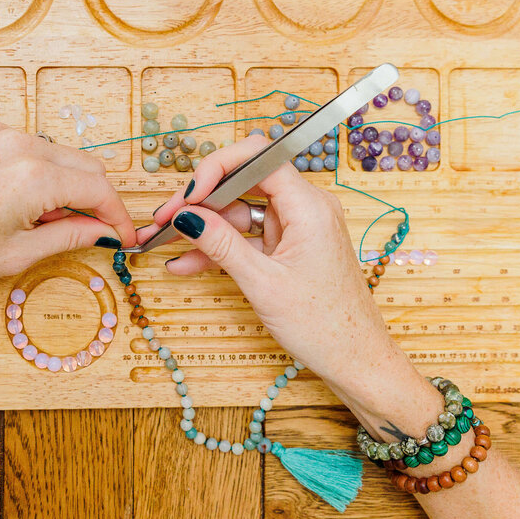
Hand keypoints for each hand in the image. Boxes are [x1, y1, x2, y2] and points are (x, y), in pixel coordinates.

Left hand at [0, 121, 136, 319]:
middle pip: (84, 164)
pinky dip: (37, 171)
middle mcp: (18, 144)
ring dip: (66, 183)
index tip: (124, 237)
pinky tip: (21, 204)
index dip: (118, 215)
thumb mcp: (19, 254)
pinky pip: (26, 147)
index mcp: (33, 176)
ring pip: (57, 153)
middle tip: (96, 231)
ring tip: (49, 222)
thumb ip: (72, 236)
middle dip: (97, 197)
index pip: (99, 188)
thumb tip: (106, 233)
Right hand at [144, 135, 437, 436]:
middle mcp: (305, 207)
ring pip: (239, 211)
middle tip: (164, 218)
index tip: (187, 194)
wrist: (355, 360)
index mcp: (309, 206)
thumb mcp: (262, 284)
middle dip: (200, 199)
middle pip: (243, 182)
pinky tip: (185, 262)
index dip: (216, 168)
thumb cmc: (324, 325)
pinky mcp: (288, 246)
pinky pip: (247, 236)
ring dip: (202, 227)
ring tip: (163, 241)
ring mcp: (296, 227)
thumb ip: (221, 244)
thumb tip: (185, 216)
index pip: (258, 158)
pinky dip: (218, 247)